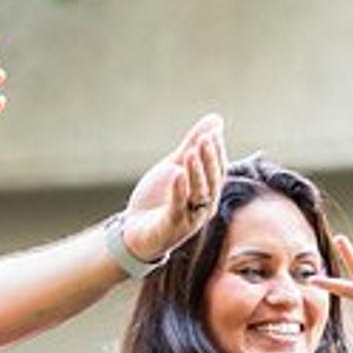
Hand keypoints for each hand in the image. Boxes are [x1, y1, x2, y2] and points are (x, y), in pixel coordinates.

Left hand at [118, 114, 228, 266]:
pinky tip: (176, 174)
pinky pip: (178, 208)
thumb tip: (216, 120)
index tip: (211, 133)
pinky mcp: (172, 228)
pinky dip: (178, 191)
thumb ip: (193, 145)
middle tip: (204, 138)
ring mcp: (189, 220)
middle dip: (208, 160)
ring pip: (199, 196)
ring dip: (196, 174)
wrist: (134, 232)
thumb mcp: (175, 166)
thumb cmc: (159, 200)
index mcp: (207, 193)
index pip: (218, 171)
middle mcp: (203, 208)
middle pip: (211, 183)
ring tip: (190, 153)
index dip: (216, 153)